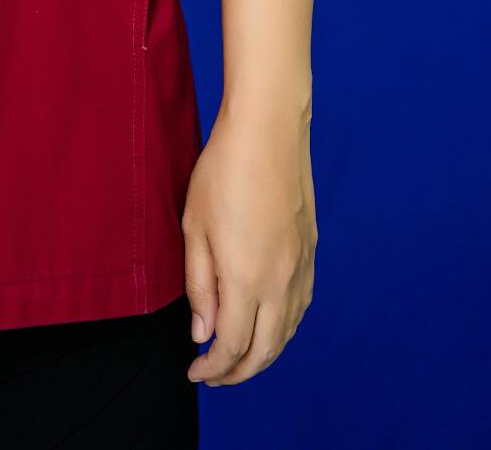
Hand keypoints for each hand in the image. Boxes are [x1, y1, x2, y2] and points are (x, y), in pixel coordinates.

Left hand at [181, 98, 316, 385]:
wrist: (269, 131)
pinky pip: (299, 309)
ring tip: (236, 355)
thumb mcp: (195, 227)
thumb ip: (199, 285)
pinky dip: (282, 330)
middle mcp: (281, 283)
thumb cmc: (223, 171)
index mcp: (247, 279)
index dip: (214, 368)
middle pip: (265, 351)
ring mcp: (300, 269)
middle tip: (213, 374)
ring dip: (263, 354)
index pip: (233, 346)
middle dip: (238, 373)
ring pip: (286, 333)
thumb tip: (203, 333)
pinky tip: (266, 324)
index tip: (195, 372)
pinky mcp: (310, 253)